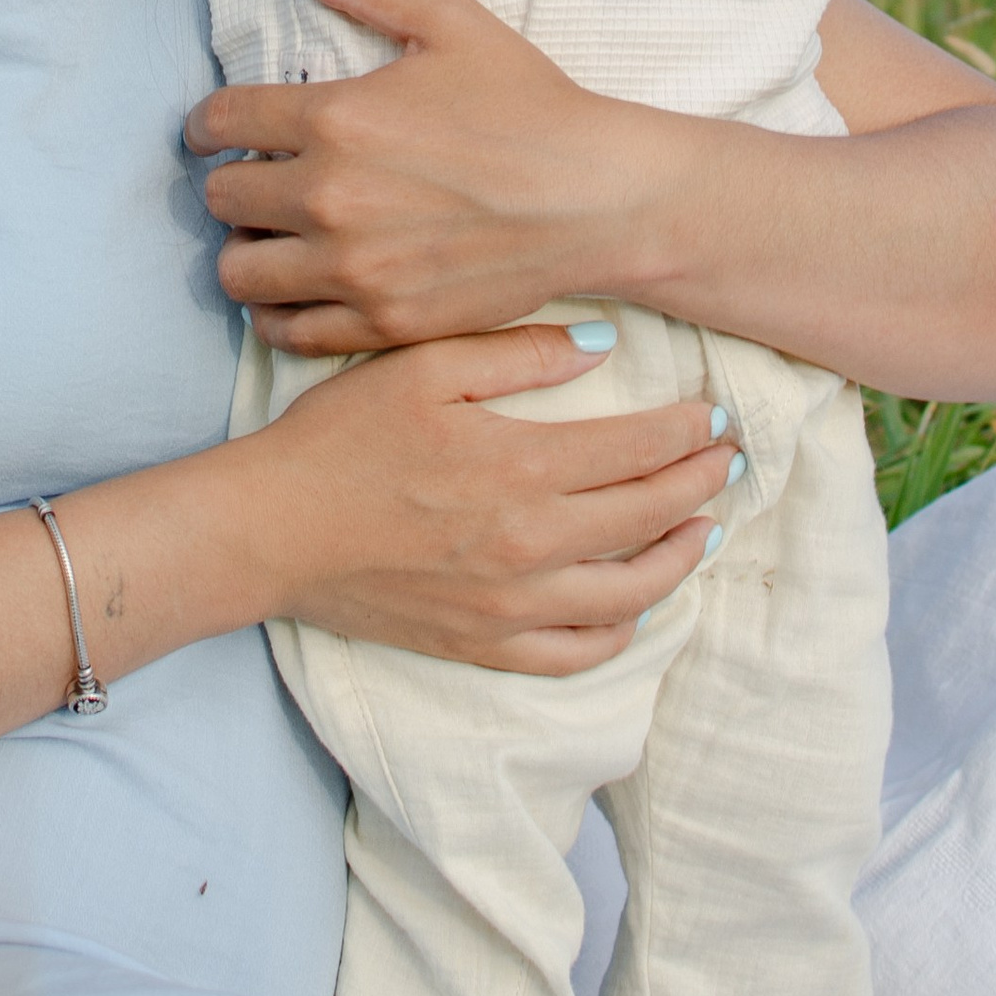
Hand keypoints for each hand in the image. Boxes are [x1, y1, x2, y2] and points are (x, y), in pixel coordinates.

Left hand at [190, 0, 657, 352]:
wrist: (597, 198)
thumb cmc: (530, 105)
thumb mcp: (451, 22)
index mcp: (335, 118)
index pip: (220, 121)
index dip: (204, 125)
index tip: (211, 132)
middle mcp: (329, 197)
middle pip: (220, 198)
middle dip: (231, 183)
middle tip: (258, 181)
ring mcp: (353, 268)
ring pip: (238, 272)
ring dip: (245, 251)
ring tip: (273, 238)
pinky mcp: (381, 322)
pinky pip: (285, 331)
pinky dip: (276, 312)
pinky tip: (297, 290)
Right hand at [244, 318, 736, 673]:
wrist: (267, 530)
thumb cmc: (338, 439)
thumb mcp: (422, 366)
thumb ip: (518, 352)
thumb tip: (603, 343)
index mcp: (520, 466)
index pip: (640, 448)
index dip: (690, 431)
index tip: (716, 414)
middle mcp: (531, 543)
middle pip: (650, 516)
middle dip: (701, 484)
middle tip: (727, 461)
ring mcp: (511, 605)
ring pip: (631, 593)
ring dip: (679, 557)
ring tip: (701, 528)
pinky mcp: (484, 645)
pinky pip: (576, 652)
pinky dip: (620, 630)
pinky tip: (635, 604)